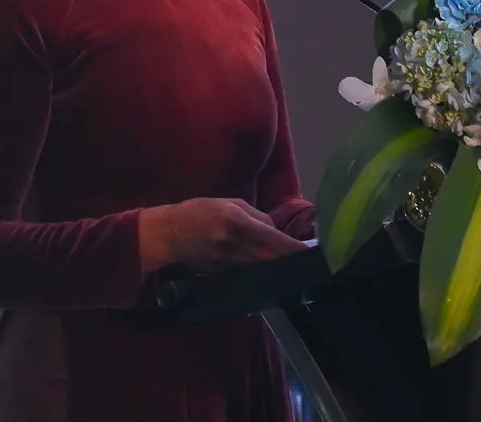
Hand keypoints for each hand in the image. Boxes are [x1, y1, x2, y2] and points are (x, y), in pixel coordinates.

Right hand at [138, 198, 310, 273]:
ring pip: (264, 271)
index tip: (312, 254)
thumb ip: (255, 215)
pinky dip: (264, 276)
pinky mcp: (225, 275)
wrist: (168, 235)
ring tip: (298, 272)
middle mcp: (236, 246)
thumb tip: (275, 230)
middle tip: (311, 266)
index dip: (295, 249)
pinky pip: (251, 276)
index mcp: (238, 223)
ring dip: (281, 272)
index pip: (275, 240)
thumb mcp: (228, 203)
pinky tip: (275, 277)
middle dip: (292, 263)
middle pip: (273, 260)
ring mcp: (230, 265)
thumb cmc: (198, 211)